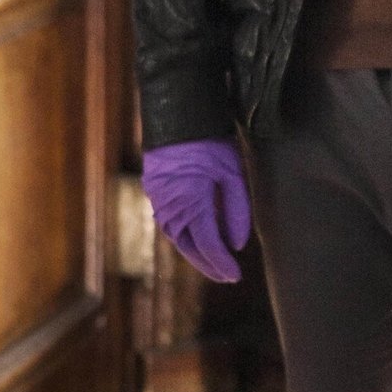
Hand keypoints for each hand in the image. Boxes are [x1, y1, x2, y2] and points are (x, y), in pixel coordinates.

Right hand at [142, 137, 251, 282]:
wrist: (177, 116)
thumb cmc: (210, 142)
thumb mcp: (232, 174)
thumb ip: (236, 211)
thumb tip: (237, 245)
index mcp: (192, 203)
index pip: (209, 245)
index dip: (222, 263)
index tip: (236, 276)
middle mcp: (170, 207)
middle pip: (189, 248)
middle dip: (208, 265)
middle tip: (227, 276)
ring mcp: (159, 201)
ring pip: (177, 238)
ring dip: (195, 253)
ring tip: (216, 262)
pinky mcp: (155, 192)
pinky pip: (170, 224)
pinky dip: (185, 237)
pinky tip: (199, 239)